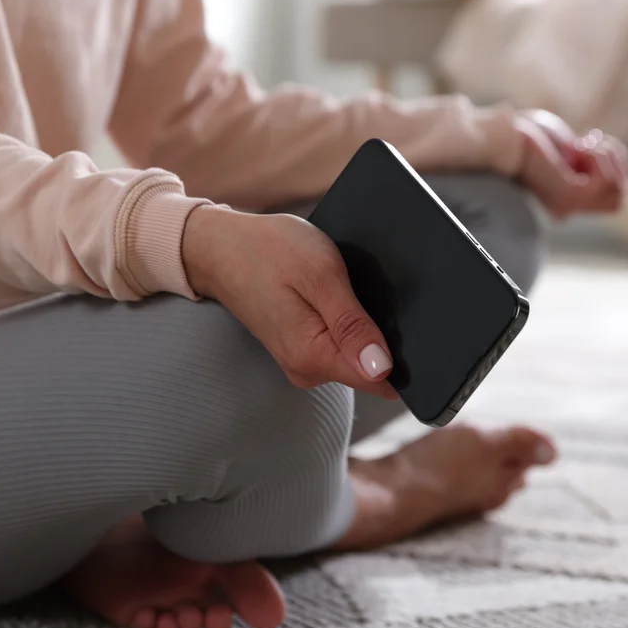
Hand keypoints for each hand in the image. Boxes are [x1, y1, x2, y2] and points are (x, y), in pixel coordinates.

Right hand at [181, 206, 397, 398]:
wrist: (220, 247)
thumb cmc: (268, 251)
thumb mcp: (319, 276)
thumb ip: (352, 325)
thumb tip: (384, 369)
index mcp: (313, 357)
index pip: (380, 380)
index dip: (404, 355)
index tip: (407, 325)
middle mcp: (307, 370)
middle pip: (373, 368)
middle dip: (382, 333)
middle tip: (363, 288)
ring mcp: (303, 362)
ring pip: (358, 354)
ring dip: (363, 323)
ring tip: (343, 286)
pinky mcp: (302, 349)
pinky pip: (341, 343)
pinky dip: (347, 320)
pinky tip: (334, 294)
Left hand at [514, 110, 627, 217]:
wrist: (505, 133)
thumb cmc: (529, 133)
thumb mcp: (568, 145)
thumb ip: (591, 159)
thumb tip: (615, 164)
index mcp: (568, 198)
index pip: (614, 195)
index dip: (612, 162)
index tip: (586, 141)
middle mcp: (568, 208)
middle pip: (619, 197)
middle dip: (613, 161)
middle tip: (587, 141)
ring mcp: (569, 205)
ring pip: (618, 191)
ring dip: (606, 158)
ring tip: (581, 144)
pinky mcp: (569, 198)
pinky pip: (606, 181)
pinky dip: (598, 156)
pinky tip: (577, 147)